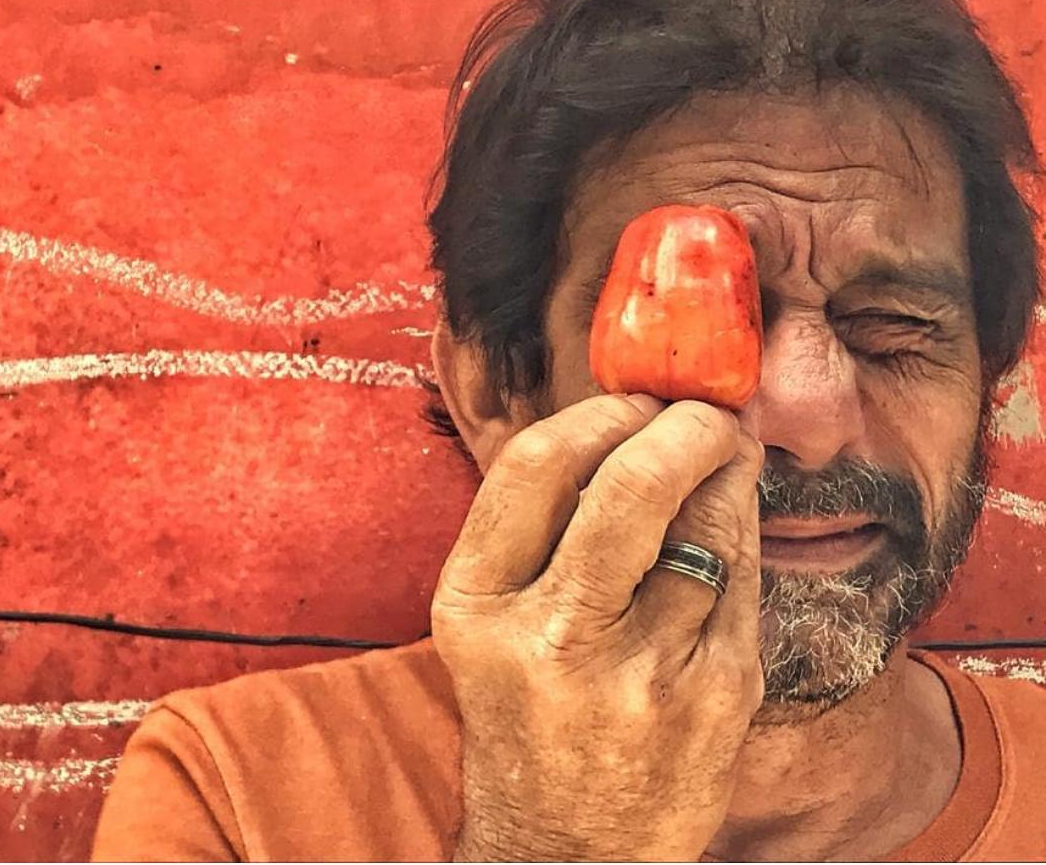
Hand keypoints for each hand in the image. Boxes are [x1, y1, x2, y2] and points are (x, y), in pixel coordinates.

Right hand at [430, 393, 764, 861]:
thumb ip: (541, 522)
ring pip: (705, 527)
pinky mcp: (714, 701)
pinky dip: (744, 527)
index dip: (597, 413)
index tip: (632, 400)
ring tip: (726, 448)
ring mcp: (640, 675)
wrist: (567, 847)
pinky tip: (736, 513)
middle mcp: (551, 639)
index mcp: (476, 604)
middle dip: (681, 425)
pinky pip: (744, 578)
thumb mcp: (492, 618)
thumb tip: (631, 418)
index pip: (536, 465)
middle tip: (701, 411)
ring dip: (726, 467)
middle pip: (629, 486)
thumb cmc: (528, 710)